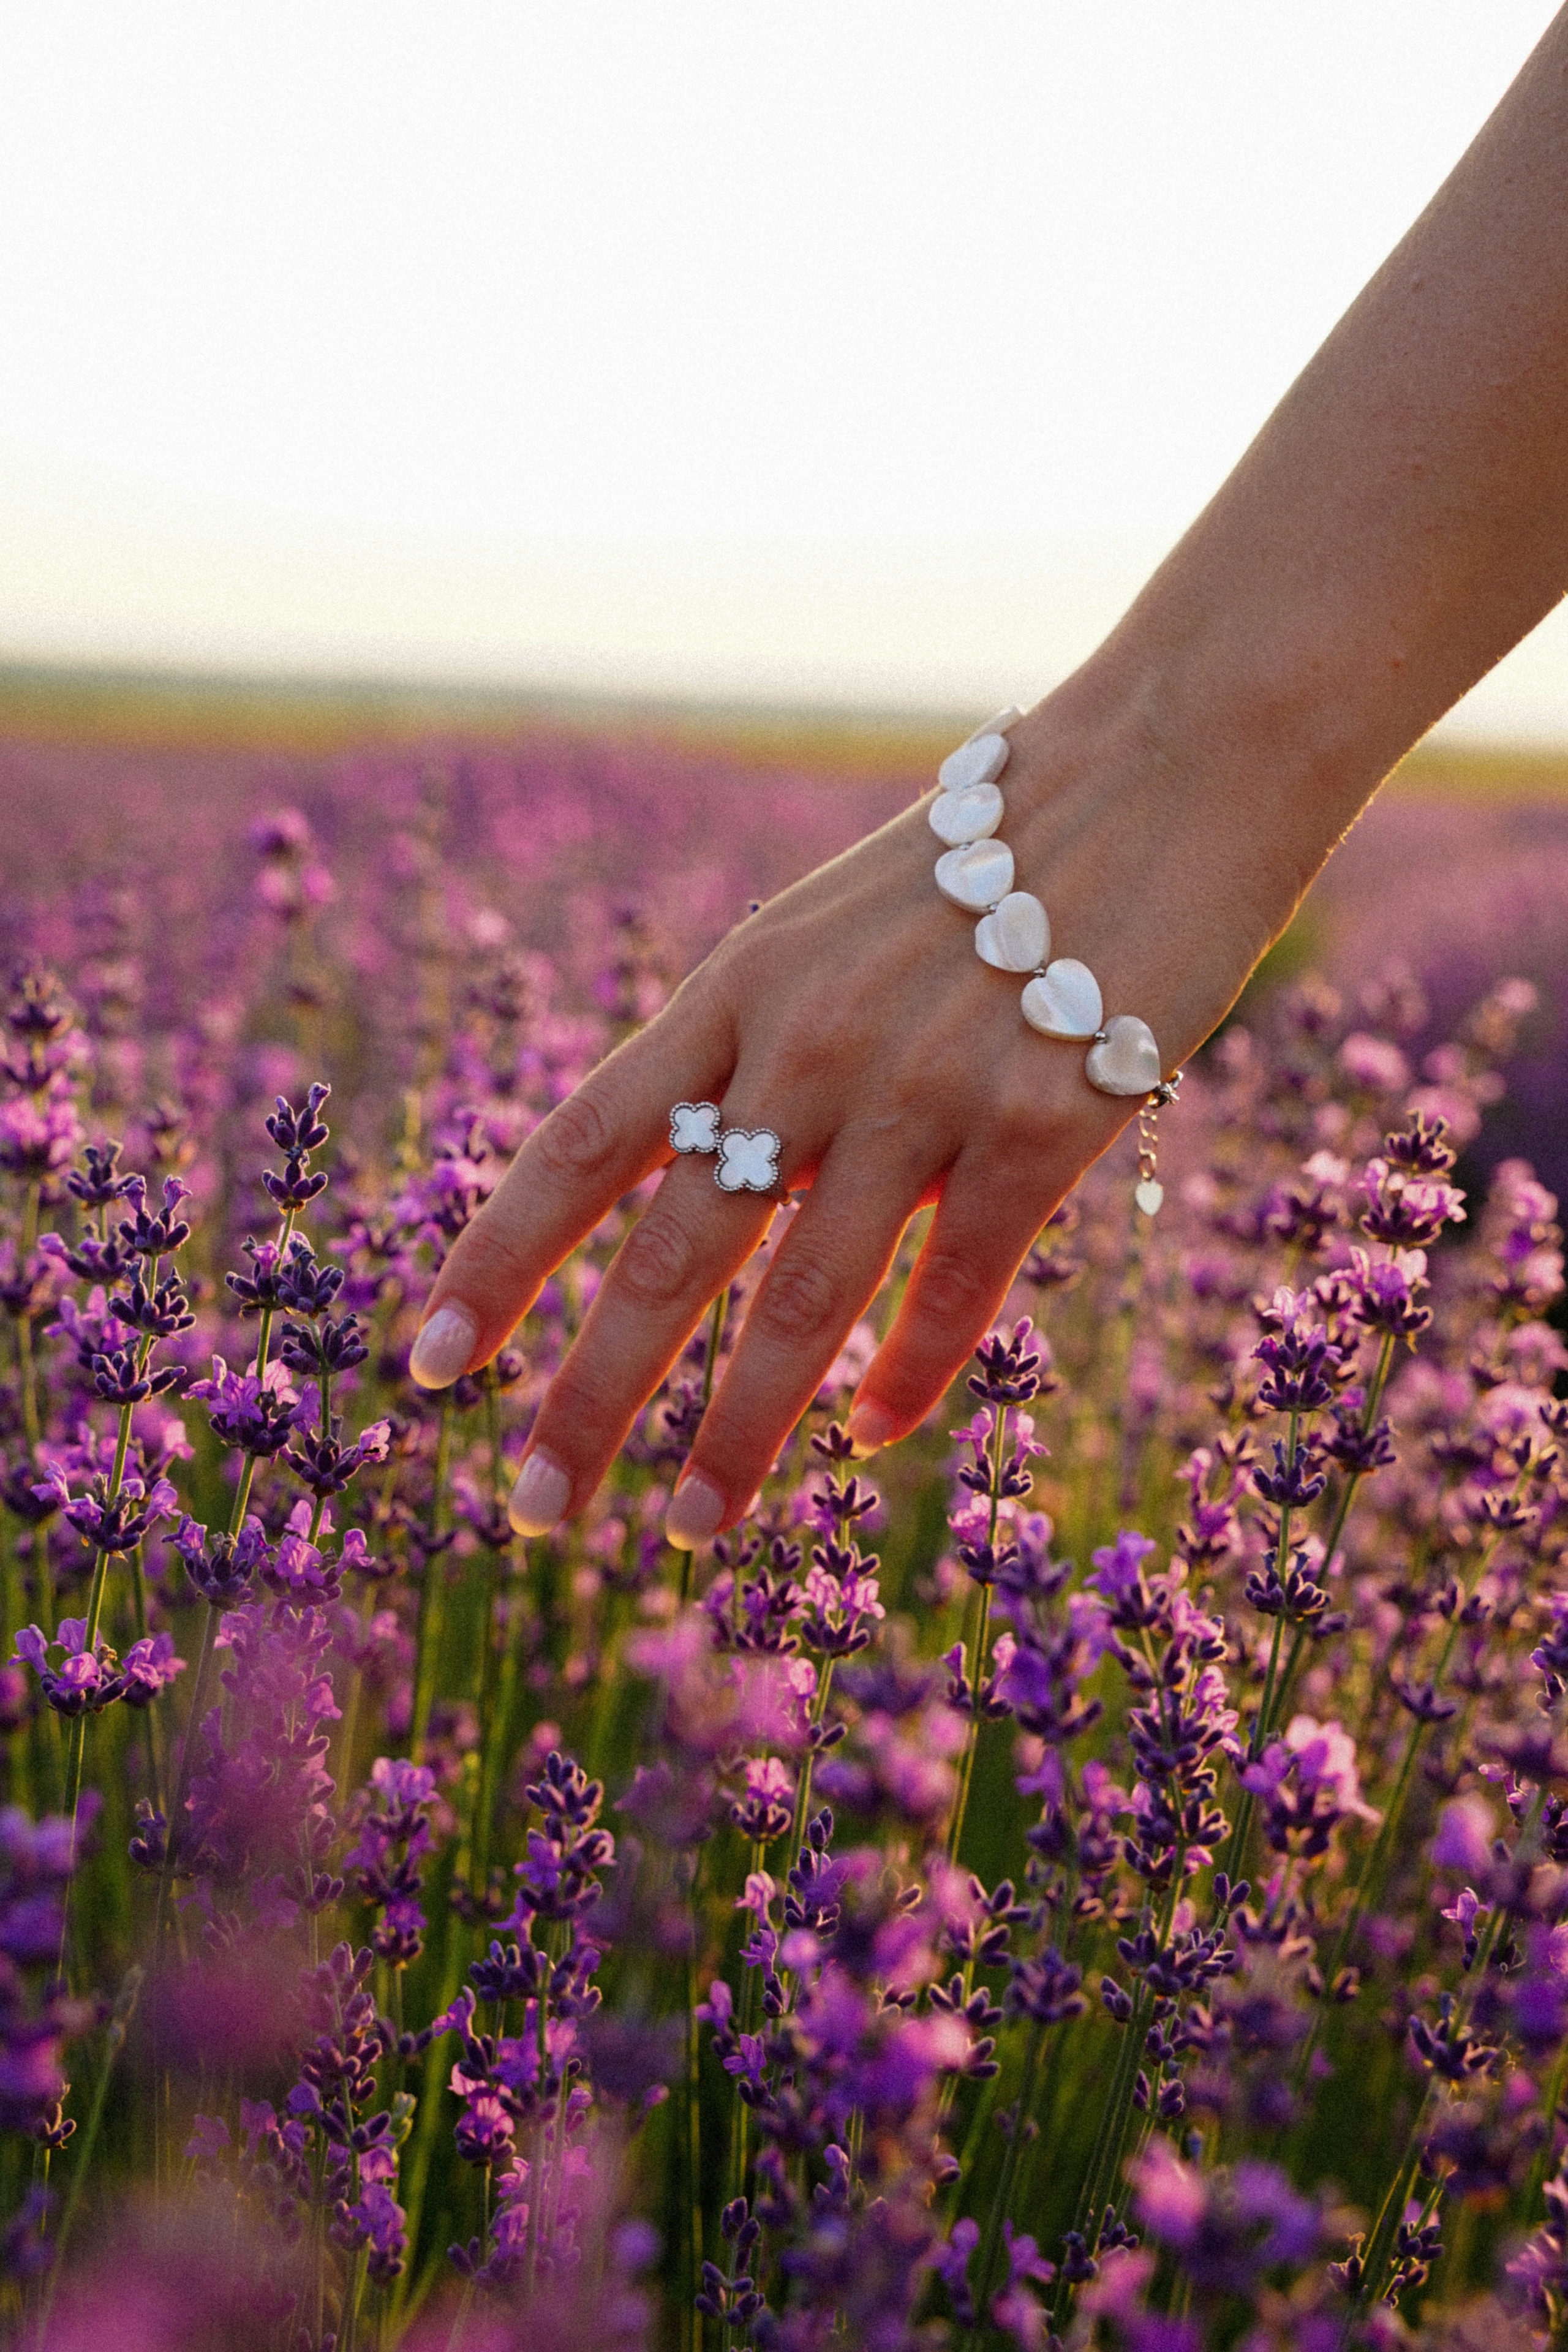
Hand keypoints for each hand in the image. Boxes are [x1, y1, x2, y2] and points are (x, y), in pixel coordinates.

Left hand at [408, 696, 1288, 1546]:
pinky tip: (873, 1438)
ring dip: (739, 1434)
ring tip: (692, 1528)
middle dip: (592, 1396)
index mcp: (736, 988)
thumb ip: (760, 1051)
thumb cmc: (989, 856)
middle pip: (667, 1255)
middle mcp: (805, 1046)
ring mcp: (921, 1089)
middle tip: (536, 1508)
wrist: (1164, 765)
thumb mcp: (826, 930)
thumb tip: (706, 1193)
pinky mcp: (1041, 1125)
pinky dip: (907, 1375)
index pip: (579, 1146)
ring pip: (800, 1303)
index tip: (429, 1362)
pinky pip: (953, 1287)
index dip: (495, 1262)